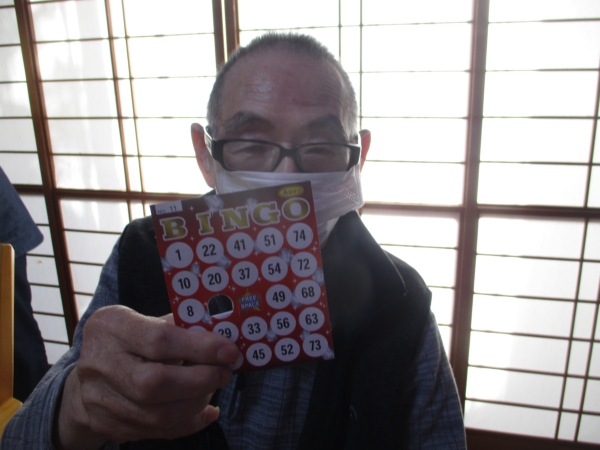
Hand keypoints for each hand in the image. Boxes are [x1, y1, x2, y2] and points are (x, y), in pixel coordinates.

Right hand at [54, 305, 239, 449]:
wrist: (90, 371)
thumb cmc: (129, 339)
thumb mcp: (146, 320)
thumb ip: (180, 326)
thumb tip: (224, 335)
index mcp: (110, 327)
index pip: (160, 340)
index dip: (200, 348)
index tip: (229, 351)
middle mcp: (99, 364)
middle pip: (154, 383)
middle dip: (200, 380)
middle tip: (224, 373)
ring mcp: (99, 399)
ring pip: (156, 415)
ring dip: (196, 403)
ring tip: (213, 387)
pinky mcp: (107, 425)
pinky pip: (156, 431)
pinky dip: (188, 422)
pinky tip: (206, 410)